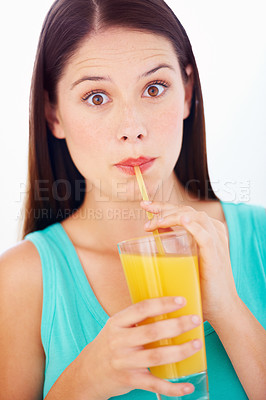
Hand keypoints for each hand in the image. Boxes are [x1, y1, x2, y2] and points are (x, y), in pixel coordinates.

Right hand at [80, 297, 201, 397]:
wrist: (88, 372)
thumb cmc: (109, 344)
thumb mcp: (116, 326)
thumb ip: (136, 319)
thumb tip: (168, 306)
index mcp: (117, 323)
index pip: (141, 309)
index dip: (162, 304)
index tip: (181, 300)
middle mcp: (119, 341)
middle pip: (152, 332)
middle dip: (177, 325)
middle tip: (195, 320)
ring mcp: (124, 362)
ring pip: (156, 357)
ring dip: (180, 351)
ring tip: (197, 344)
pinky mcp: (130, 380)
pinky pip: (154, 384)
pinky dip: (173, 388)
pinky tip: (188, 386)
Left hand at [140, 201, 238, 325]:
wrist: (220, 307)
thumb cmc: (201, 284)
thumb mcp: (186, 257)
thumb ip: (176, 242)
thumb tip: (155, 231)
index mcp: (205, 230)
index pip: (182, 211)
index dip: (163, 205)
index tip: (145, 205)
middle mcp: (212, 232)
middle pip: (186, 211)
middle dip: (163, 209)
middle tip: (145, 213)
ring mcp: (215, 242)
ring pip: (195, 218)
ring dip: (173, 217)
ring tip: (156, 222)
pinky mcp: (215, 256)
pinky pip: (206, 236)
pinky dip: (194, 228)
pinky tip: (183, 222)